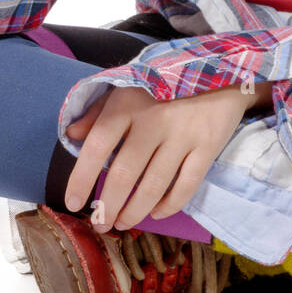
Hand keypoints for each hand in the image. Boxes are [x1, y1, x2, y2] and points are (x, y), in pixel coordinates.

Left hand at [62, 83, 263, 231]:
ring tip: (123, 223)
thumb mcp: (127, 86)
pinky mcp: (208, 145)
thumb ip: (98, 110)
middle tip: (100, 224)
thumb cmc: (164, 81)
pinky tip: (157, 213)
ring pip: (154, 185)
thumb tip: (71, 135)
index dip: (82, 178)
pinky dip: (170, 205)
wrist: (220, 68)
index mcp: (127, 103)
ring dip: (135, 211)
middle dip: (108, 206)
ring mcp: (183, 134)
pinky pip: (186, 185)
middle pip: (125, 173)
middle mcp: (153, 120)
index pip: (98, 145)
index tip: (73, 203)